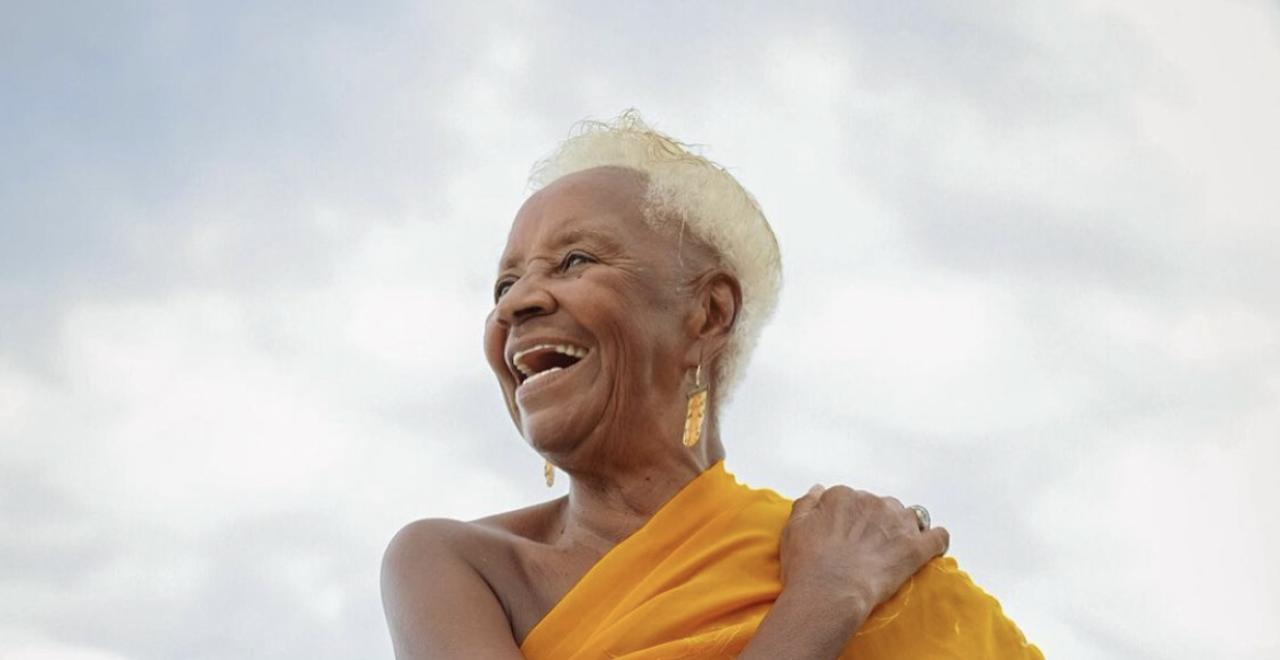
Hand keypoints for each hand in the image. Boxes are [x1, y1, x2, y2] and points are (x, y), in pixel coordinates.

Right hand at [778, 484, 949, 612]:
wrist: (829, 592)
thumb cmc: (807, 564)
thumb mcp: (793, 527)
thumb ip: (807, 503)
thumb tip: (819, 488)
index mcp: (843, 496)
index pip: (850, 499)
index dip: (849, 518)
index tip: (845, 536)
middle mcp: (873, 502)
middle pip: (880, 506)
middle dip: (877, 522)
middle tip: (866, 547)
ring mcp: (897, 524)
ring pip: (909, 516)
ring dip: (904, 528)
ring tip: (895, 548)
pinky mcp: (916, 548)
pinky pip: (938, 536)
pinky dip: (936, 540)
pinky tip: (932, 546)